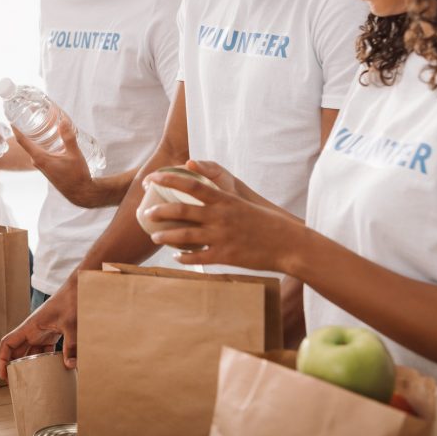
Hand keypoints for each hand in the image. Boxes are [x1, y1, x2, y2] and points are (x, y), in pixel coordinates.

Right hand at [0, 280, 77, 378]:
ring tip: (31, 382)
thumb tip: (70, 366)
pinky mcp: (51, 334)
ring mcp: (41, 332)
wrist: (78, 290)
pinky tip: (49, 372)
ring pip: (29, 352)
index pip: (7, 343)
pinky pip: (43, 351)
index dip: (2, 359)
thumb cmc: (70, 302)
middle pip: (17, 350)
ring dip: (29, 365)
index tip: (3, 374)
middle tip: (17, 384)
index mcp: (30, 326)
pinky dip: (44, 361)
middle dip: (14, 367)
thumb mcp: (71, 324)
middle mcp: (32, 330)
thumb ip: (70, 345)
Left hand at [13, 111, 95, 205]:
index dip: (16, 129)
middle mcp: (37, 162)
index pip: (22, 141)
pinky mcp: (47, 169)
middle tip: (30, 116)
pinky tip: (50, 139)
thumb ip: (68, 137)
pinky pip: (40, 153)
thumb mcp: (74, 154)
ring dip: (36, 137)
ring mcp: (41, 167)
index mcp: (40, 158)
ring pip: (34, 148)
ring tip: (40, 124)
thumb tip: (63, 121)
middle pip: (27, 143)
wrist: (81, 192)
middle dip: (27, 130)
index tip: (11, 119)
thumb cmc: (77, 175)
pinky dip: (42, 145)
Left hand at [144, 165, 305, 272]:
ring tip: (154, 236)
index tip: (152, 177)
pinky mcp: (226, 256)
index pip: (191, 184)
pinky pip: (198, 258)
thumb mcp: (243, 203)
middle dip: (160, 211)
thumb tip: (203, 191)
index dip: (169, 179)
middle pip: (181, 211)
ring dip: (166, 236)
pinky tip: (176, 257)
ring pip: (184, 237)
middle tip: (147, 212)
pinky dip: (183, 258)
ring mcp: (221, 237)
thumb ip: (222, 198)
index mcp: (224, 200)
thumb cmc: (267, 222)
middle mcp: (220, 217)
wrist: (289, 244)